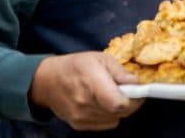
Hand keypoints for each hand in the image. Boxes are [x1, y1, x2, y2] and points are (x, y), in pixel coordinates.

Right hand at [29, 52, 143, 130]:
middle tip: (130, 91)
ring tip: (114, 95)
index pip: (118, 103)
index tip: (138, 91)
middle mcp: (85, 103)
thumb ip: (120, 72)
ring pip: (115, 119)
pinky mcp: (78, 125)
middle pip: (120, 112)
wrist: (46, 81)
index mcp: (91, 82)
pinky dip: (111, 115)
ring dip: (121, 109)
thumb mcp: (100, 58)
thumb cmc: (75, 66)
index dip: (134, 99)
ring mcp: (80, 116)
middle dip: (132, 102)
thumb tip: (136, 83)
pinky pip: (106, 124)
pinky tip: (104, 103)